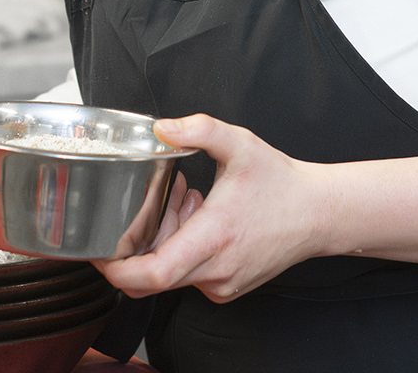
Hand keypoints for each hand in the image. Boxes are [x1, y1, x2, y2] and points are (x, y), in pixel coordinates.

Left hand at [96, 115, 330, 303]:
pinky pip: (189, 275)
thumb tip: (161, 128)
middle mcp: (215, 271)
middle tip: (155, 204)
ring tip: (186, 200)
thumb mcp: (240, 144)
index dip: (117, 270)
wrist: (319, 214)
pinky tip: (201, 215)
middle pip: (152, 273)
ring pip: (171, 272)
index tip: (98, 253)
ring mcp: (222, 284)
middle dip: (141, 239)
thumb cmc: (281, 183)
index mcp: (212, 239)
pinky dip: (183, 247)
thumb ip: (199, 129)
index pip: (151, 275)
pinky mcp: (227, 288)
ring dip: (165, 238)